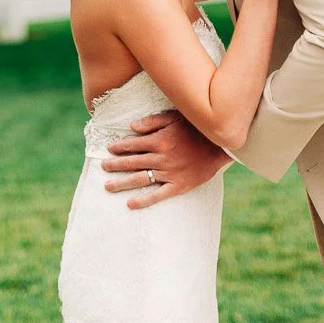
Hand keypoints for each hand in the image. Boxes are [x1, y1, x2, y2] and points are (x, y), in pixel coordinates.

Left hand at [101, 111, 230, 208]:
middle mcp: (161, 158)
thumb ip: (153, 122)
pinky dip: (144, 200)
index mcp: (159, 140)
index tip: (109, 149)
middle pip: (132, 162)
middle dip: (115, 164)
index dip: (119, 147)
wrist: (220, 146)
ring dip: (122, 183)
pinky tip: (130, 204)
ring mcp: (169, 173)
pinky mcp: (179, 185)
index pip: (133, 145)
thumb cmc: (197, 129)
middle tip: (103, 167)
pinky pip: (158, 195)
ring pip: (140, 179)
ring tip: (108, 186)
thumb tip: (132, 127)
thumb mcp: (175, 118)